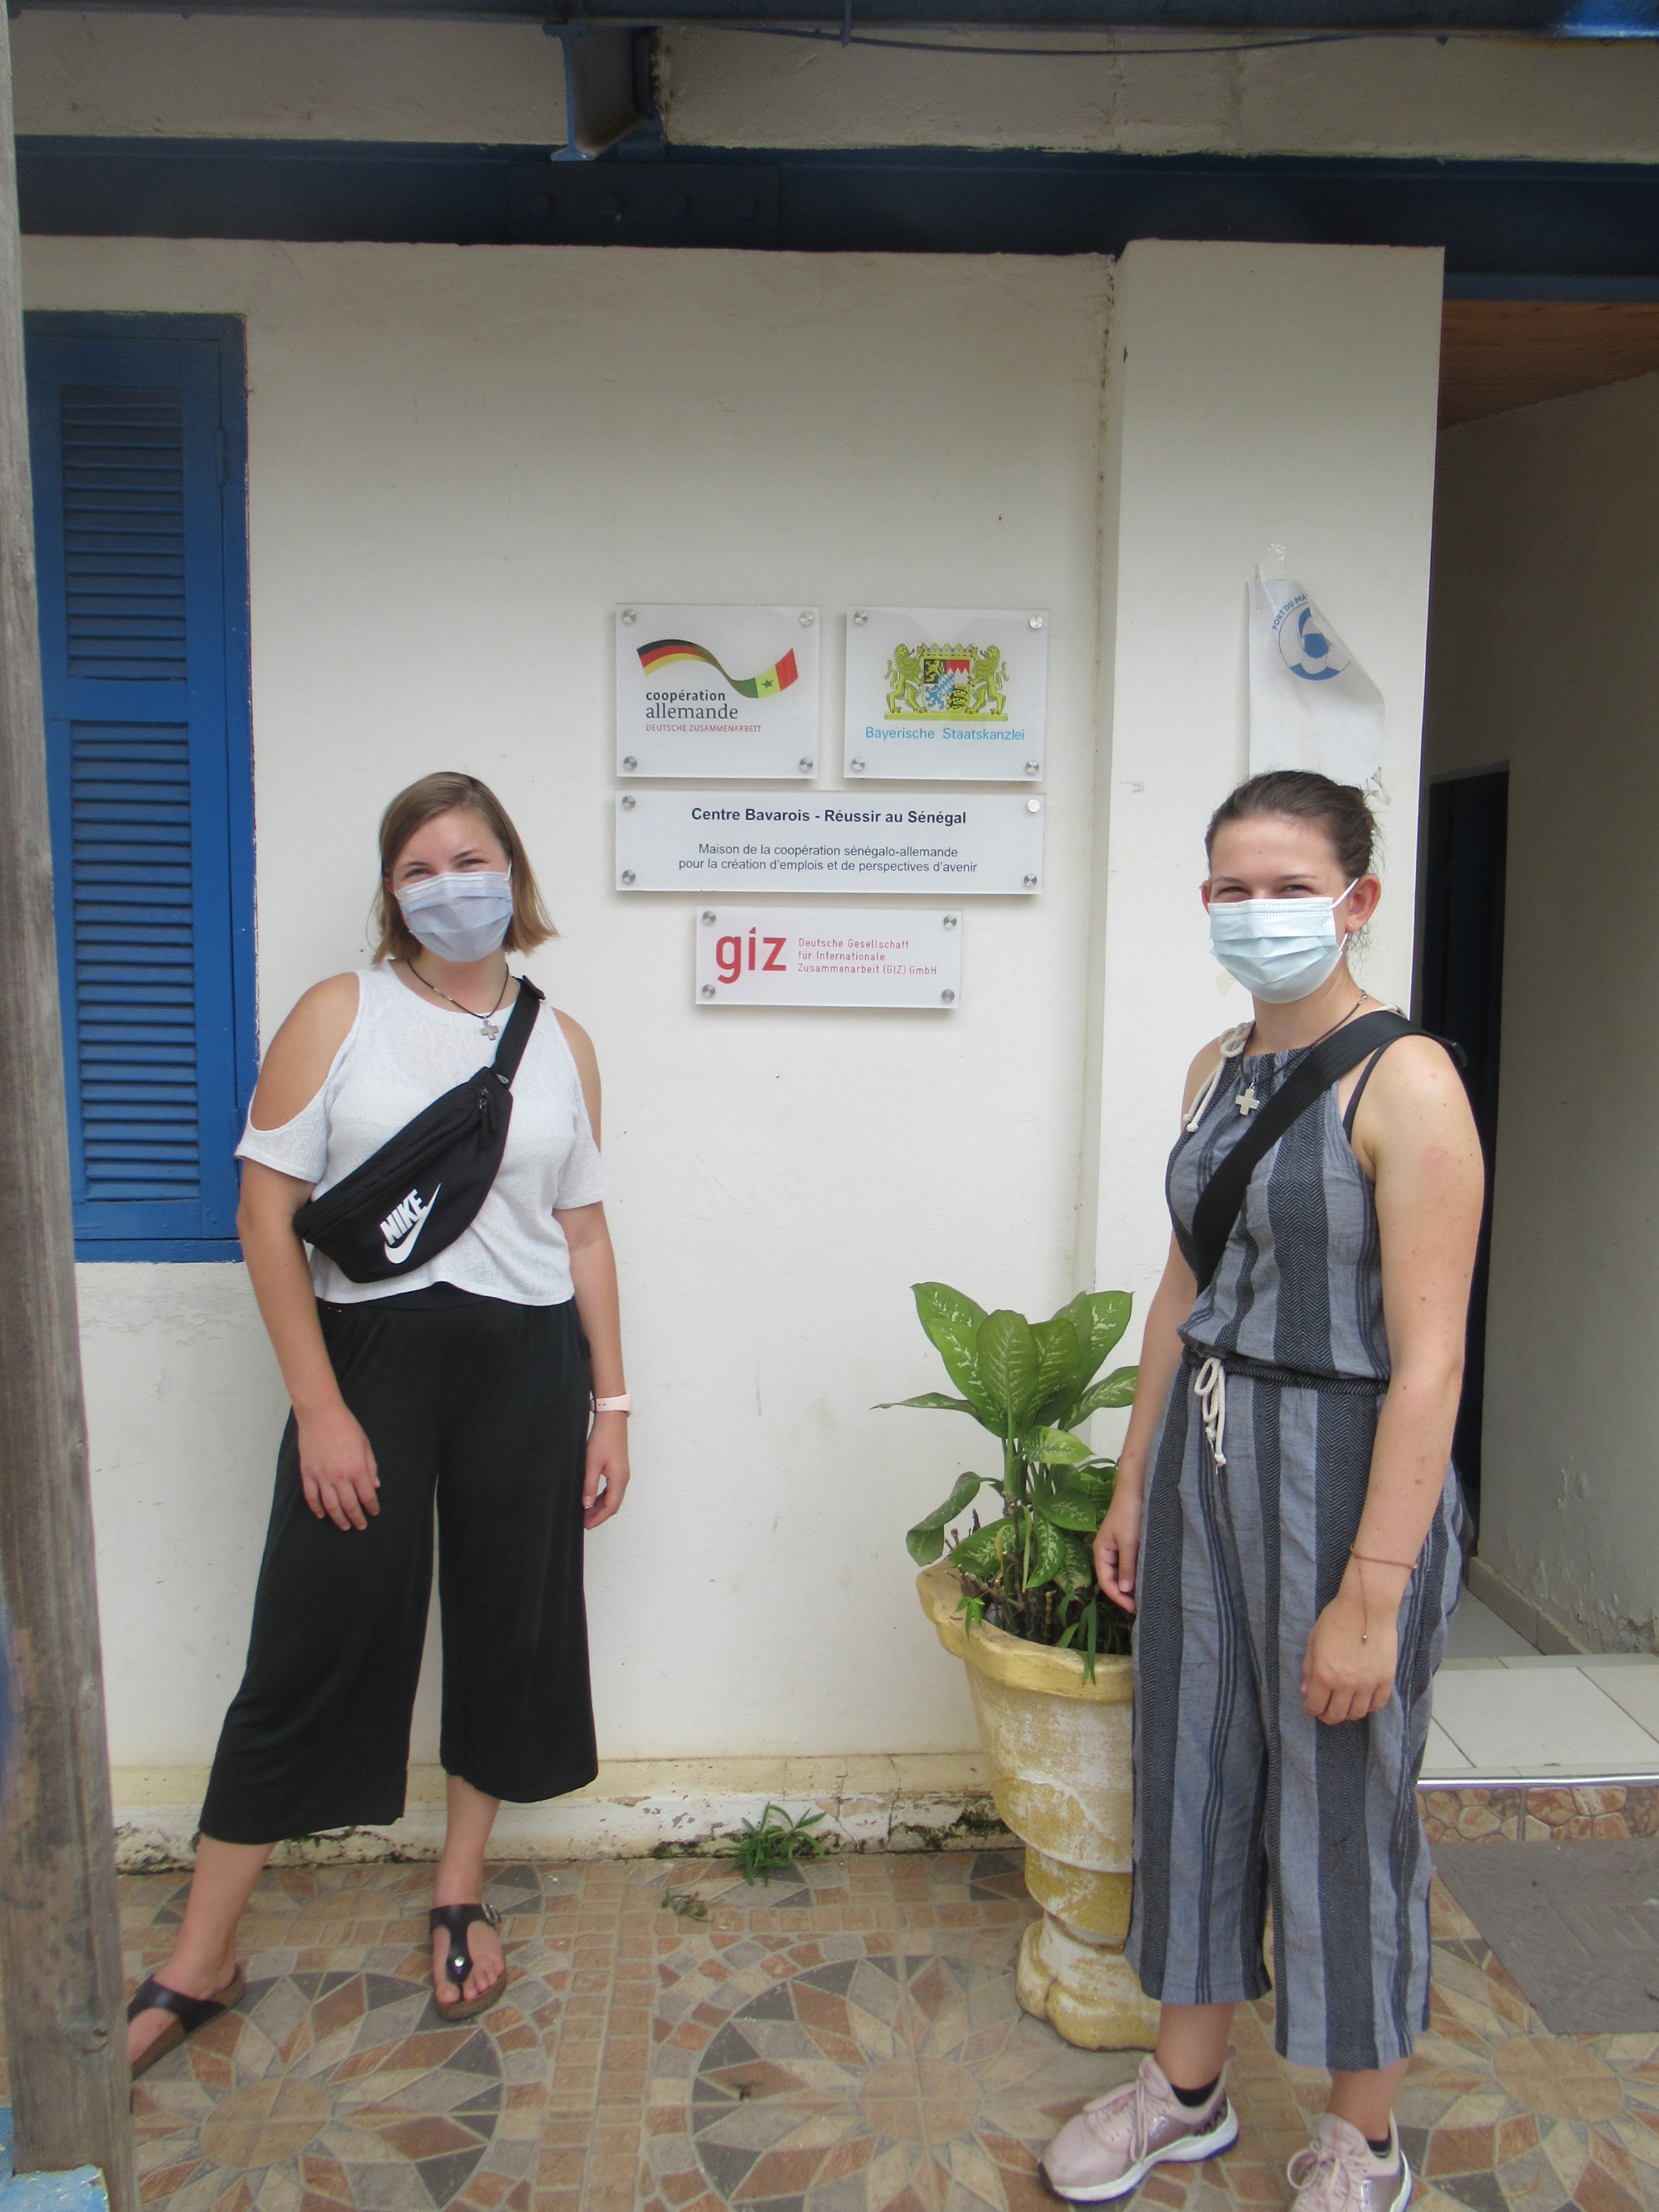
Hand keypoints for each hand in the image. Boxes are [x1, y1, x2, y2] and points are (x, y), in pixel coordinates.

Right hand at [296, 1401, 379, 1530]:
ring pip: (331, 1506)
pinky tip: (322, 1515)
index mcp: (357, 1468)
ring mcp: (322, 1477)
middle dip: (357, 1518)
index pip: (367, 1495)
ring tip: (345, 1526)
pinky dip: (316, 1508)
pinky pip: (311, 1496)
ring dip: (339, 1519)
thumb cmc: (346, 1427)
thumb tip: (375, 1486)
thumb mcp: (365, 1445)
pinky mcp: (308, 1474)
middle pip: (350, 1505)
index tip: (374, 1513)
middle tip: (361, 1526)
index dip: (372, 1507)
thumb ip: (371, 1466)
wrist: (320, 1415)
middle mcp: (340, 1476)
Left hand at [583, 1410, 629, 1529]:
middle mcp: (623, 1479)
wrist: (612, 1421)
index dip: (598, 1518)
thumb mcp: (592, 1464)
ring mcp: (622, 1474)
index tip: (586, 1526)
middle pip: (613, 1505)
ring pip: (612, 1498)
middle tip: (584, 1522)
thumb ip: (589, 1485)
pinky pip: (612, 1490)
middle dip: (599, 1515)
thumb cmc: (603, 1440)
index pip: (610, 1507)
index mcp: (619, 1480)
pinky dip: (602, 1498)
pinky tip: (592, 1499)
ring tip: (586, 1512)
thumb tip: (586, 1504)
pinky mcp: (619, 1470)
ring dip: (600, 1507)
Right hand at [1093, 1481, 1143, 1613]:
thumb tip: (1124, 1591)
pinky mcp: (1129, 1542)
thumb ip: (1127, 1567)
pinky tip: (1148, 1578)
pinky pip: (1130, 1563)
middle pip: (1112, 1579)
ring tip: (1146, 1596)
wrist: (1137, 1488)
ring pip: (1122, 1572)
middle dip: (1125, 1594)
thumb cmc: (1129, 1514)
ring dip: (1132, 1584)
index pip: (1105, 1582)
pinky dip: (1137, 1573)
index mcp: (1101, 1551)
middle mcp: (1108, 1551)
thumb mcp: (1128, 1542)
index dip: (1117, 1597)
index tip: (1133, 1609)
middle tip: (1141, 1606)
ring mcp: (1118, 1546)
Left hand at [1301, 1570, 1399, 1722]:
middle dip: (1328, 1716)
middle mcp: (1345, 1684)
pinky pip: (1378, 1704)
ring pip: (1357, 1713)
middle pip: (1336, 1715)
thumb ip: (1309, 1668)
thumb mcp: (1314, 1640)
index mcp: (1323, 1674)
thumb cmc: (1336, 1619)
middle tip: (1327, 1711)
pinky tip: (1363, 1700)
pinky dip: (1369, 1707)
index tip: (1311, 1707)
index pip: (1315, 1706)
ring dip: (1348, 1713)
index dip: (1311, 1710)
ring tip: (1345, 1706)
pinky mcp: (1385, 1679)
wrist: (1367, 1607)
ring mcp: (1367, 1684)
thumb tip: (1306, 1690)